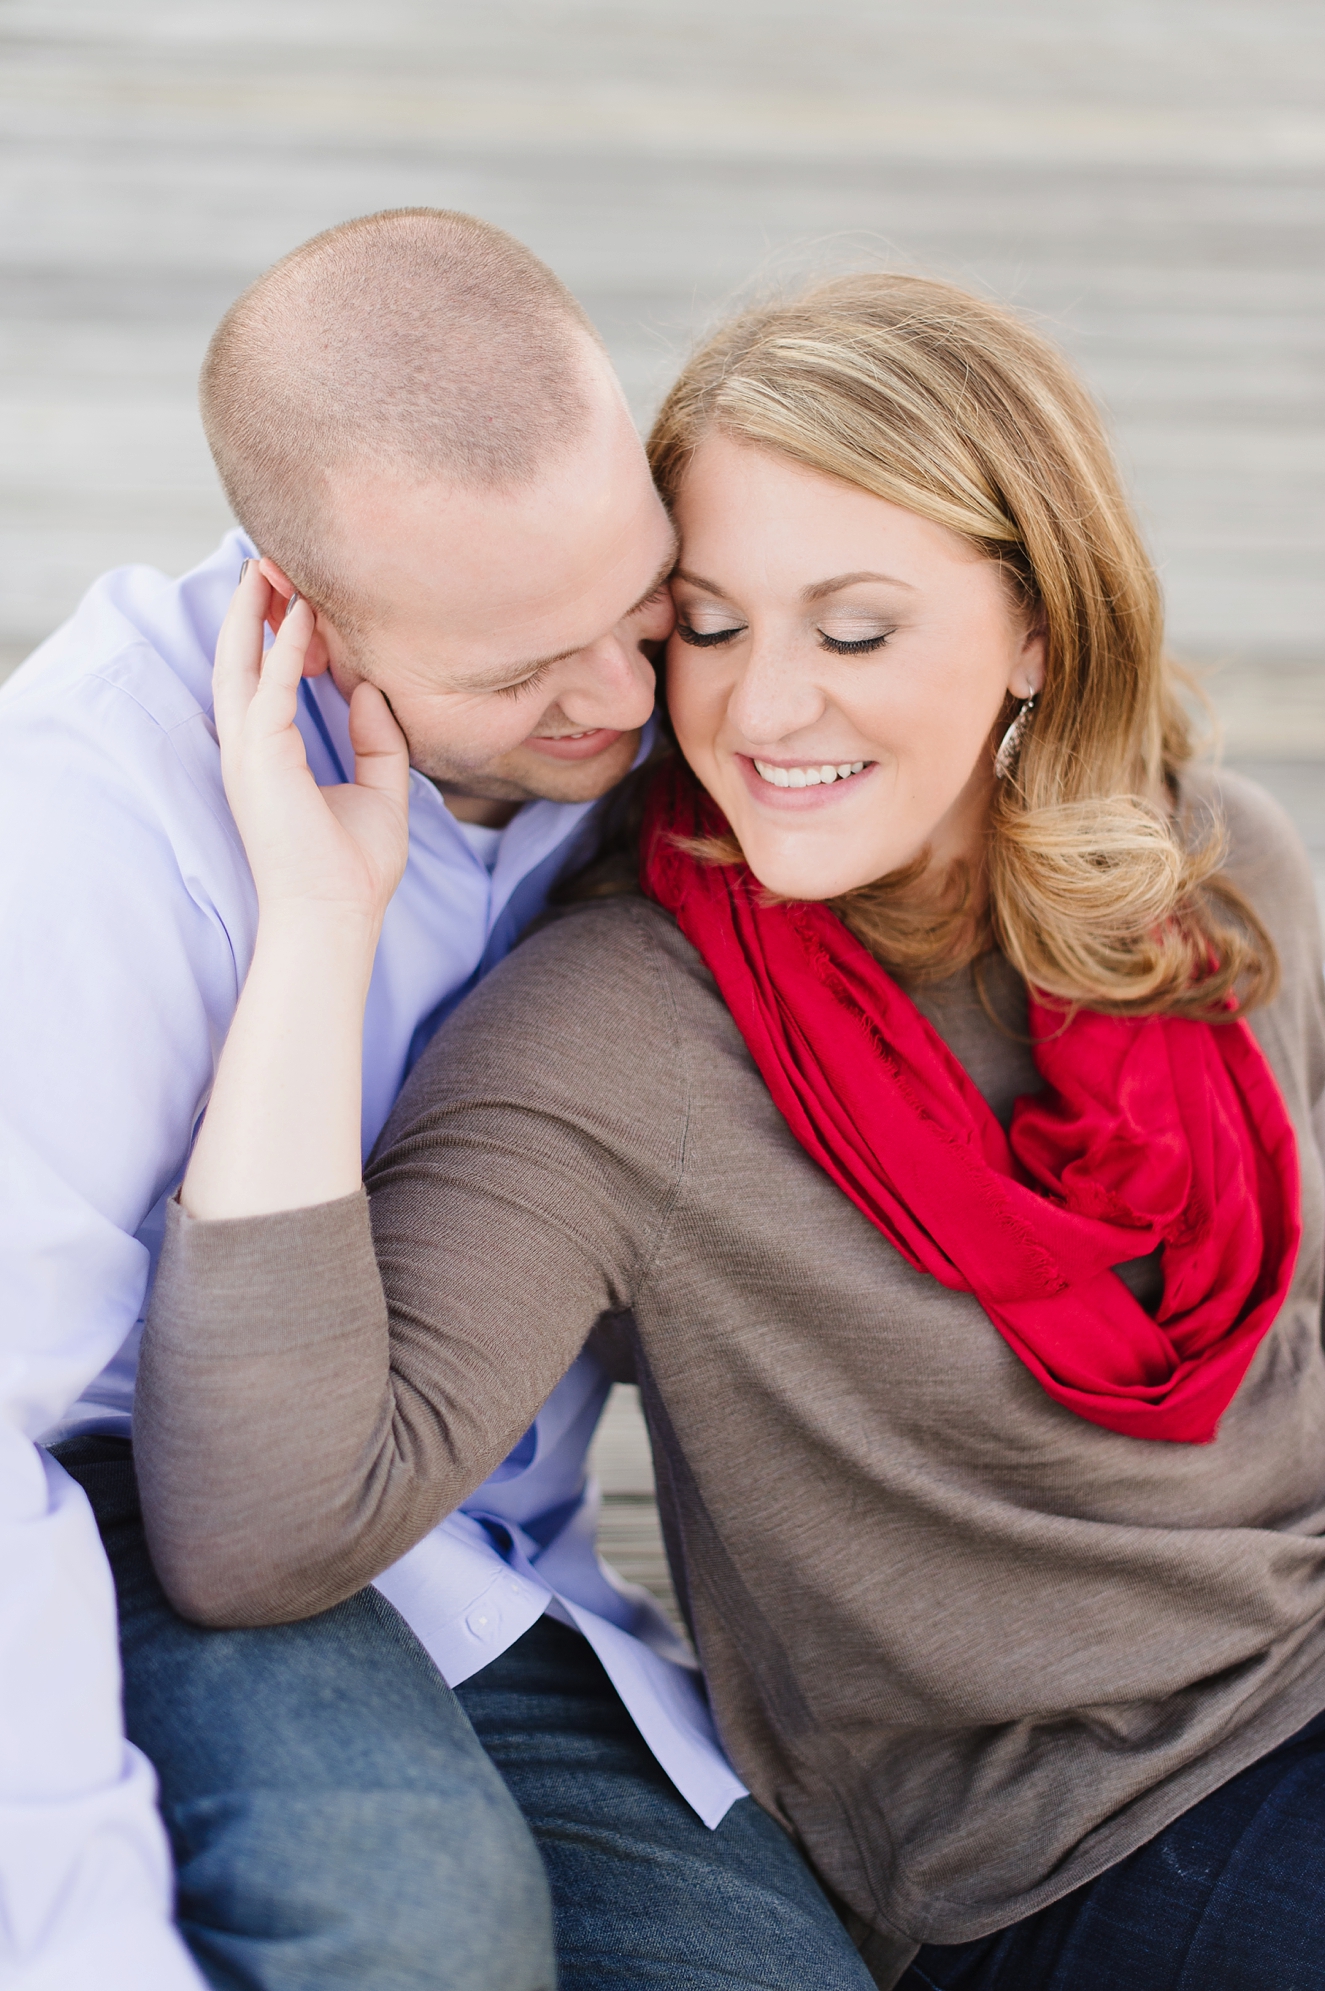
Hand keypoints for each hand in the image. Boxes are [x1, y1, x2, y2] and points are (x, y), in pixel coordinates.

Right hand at [213, 564, 409, 930]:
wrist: (337, 915)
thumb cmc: (354, 867)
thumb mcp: (381, 790)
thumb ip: (377, 739)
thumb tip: (369, 689)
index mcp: (270, 754)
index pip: (264, 678)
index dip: (276, 633)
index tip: (296, 595)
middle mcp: (249, 747)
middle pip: (240, 658)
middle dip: (249, 608)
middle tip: (268, 560)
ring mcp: (247, 751)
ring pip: (240, 661)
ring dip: (251, 611)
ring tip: (268, 564)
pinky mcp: (259, 757)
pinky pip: (269, 686)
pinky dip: (283, 647)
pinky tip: (301, 613)